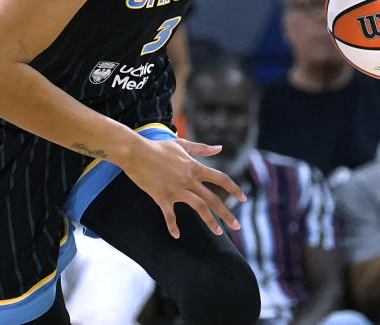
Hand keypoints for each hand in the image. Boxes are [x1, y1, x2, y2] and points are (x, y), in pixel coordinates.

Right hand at [120, 137, 246, 238]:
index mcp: (195, 167)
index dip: (234, 189)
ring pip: (198, 208)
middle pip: (213, 199)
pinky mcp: (162, 197)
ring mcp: (176, 189)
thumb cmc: (158, 147)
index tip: (243, 198)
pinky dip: (172, 226)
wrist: (136, 152)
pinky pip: (169, 215)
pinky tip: (176, 235)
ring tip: (218, 232)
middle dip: (226, 214)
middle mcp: (189, 180)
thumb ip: (202, 149)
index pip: (220, 179)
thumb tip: (219, 148)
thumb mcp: (182, 145)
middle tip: (237, 226)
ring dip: (210, 221)